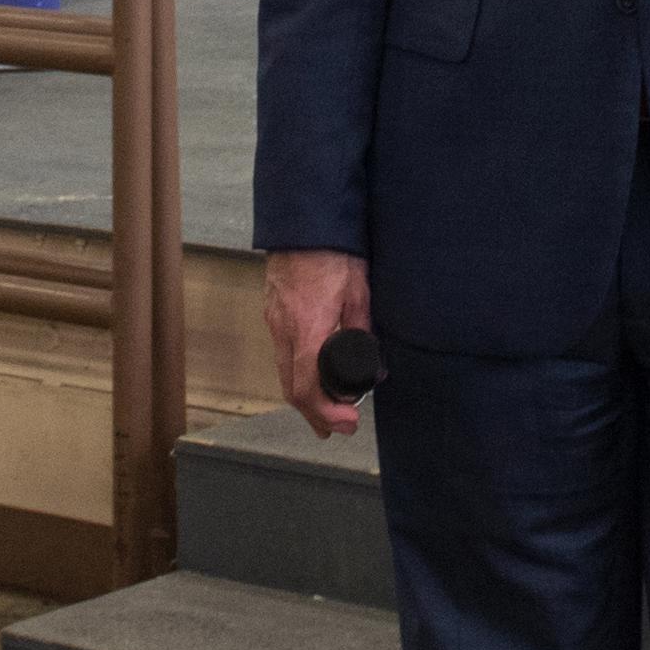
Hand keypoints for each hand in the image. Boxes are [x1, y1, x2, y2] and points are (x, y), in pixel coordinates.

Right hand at [262, 249, 372, 439]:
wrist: (303, 221)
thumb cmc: (333, 251)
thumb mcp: (359, 292)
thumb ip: (364, 330)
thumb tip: (375, 368)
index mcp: (308, 328)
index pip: (306, 387)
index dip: (326, 412)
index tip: (347, 422)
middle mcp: (285, 329)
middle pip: (291, 388)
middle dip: (315, 414)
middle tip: (339, 428)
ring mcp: (275, 321)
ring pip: (284, 373)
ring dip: (304, 398)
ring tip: (325, 413)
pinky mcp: (274, 312)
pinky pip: (282, 353)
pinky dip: (296, 374)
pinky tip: (311, 376)